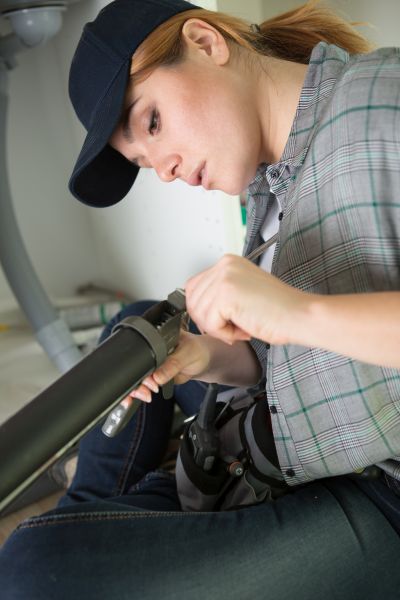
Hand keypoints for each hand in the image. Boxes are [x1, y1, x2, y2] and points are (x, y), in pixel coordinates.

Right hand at [127, 330, 210, 402]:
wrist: (206, 361)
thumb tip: (157, 376)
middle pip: (137, 367)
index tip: (146, 379)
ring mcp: (153, 365)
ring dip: (138, 389)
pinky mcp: (156, 376)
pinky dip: (143, 393)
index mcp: (156, 339)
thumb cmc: (198, 350)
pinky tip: (145, 396)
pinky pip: (146, 385)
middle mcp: (151, 351)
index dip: (139, 366)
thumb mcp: (187, 354)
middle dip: (137, 382)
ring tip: (146, 395)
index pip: (141, 352)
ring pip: (139, 378)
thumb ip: (173, 365)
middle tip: (145, 391)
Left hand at [185, 254, 306, 345]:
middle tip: (234, 327)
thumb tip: (196, 307)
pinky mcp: (226, 294)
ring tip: (242, 327)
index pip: (194, 287)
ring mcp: (224, 278)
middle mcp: (224, 265)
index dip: (204, 310)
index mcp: (228, 262)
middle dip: (210, 321)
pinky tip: (244, 329)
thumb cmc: (279, 310)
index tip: (224, 319)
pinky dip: (225, 334)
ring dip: (219, 329)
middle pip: (192, 300)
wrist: (300, 316)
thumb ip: (219, 294)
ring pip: (199, 313)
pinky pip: (210, 323)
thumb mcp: (242, 294)